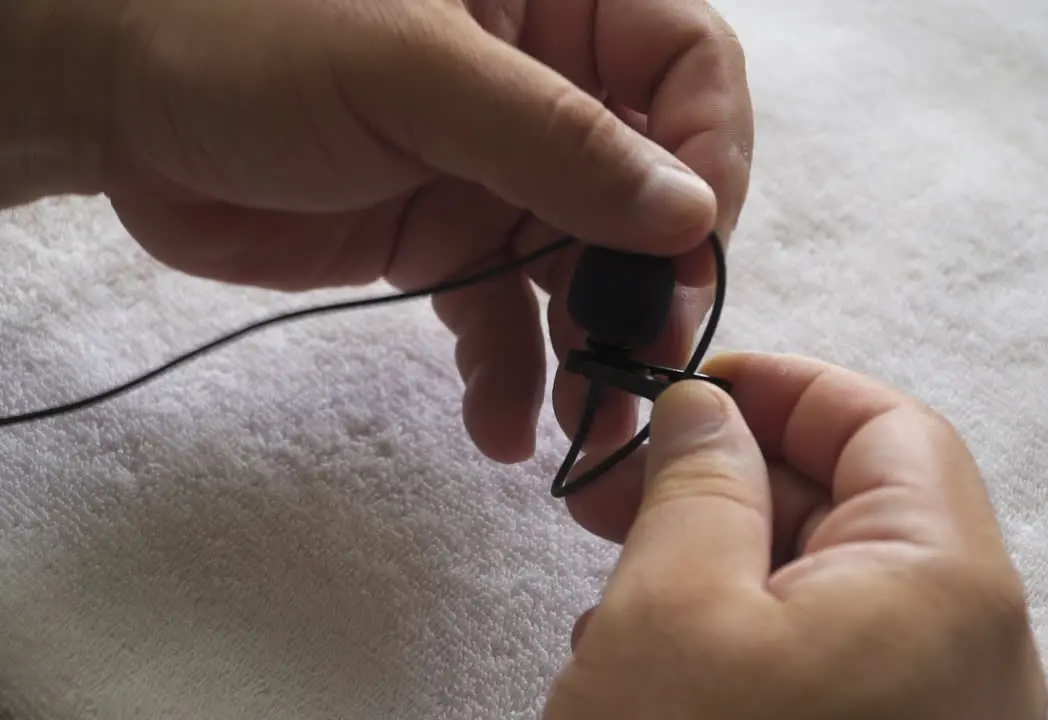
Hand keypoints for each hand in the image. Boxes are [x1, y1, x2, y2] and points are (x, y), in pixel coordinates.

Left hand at [6, 0, 751, 461]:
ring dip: (593, 351)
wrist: (117, 105)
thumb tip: (690, 214)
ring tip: (588, 424)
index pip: (688, 68)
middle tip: (645, 353)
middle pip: (650, 188)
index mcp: (556, 9)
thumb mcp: (414, 73)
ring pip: (584, 270)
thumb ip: (556, 141)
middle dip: (654, 277)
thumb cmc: (251, 36)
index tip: (692, 239)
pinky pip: (503, 318)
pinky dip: (509, 377)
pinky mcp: (446, 245)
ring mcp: (498, 176)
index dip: (711, 152)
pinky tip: (503, 430)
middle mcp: (544, 96)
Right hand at [551, 352, 1047, 718]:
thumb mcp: (672, 603)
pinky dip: (742, 623)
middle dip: (735, 469)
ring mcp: (933, 714)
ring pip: (830, 581)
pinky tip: (652, 641)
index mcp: (946, 586)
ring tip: (612, 550)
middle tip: (625, 467)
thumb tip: (704, 405)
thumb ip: (698, 477)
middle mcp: (969, 651)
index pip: (889, 426)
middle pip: (861, 502)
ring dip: (723, 547)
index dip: (788, 388)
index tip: (693, 382)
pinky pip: (823, 656)